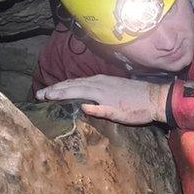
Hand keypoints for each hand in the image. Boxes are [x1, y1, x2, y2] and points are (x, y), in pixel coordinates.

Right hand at [35, 75, 168, 124]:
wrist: (154, 98)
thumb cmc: (137, 109)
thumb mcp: (119, 114)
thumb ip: (100, 110)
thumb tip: (81, 107)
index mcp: (99, 90)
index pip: (72, 91)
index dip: (56, 93)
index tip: (42, 96)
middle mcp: (98, 82)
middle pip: (72, 84)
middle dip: (54, 88)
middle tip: (39, 93)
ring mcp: (103, 79)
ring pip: (78, 81)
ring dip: (62, 85)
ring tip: (50, 90)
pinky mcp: (107, 80)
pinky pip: (85, 80)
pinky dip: (73, 83)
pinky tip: (71, 86)